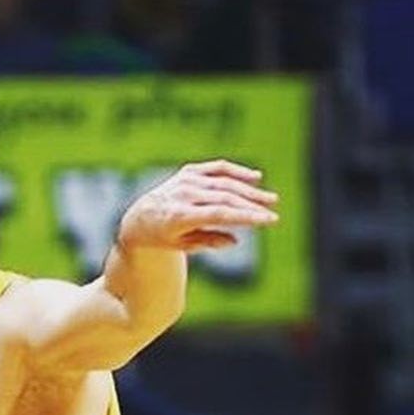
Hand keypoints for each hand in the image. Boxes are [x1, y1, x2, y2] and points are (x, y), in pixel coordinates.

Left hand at [118, 160, 278, 253]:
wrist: (140, 219)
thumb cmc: (163, 237)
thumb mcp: (182, 245)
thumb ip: (208, 241)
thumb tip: (235, 240)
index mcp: (180, 216)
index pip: (220, 214)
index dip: (246, 216)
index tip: (267, 220)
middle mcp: (183, 195)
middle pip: (225, 198)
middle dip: (252, 205)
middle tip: (273, 212)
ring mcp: (186, 180)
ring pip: (224, 183)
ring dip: (249, 191)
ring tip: (270, 200)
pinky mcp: (188, 171)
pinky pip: (217, 168)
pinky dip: (236, 172)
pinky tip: (255, 177)